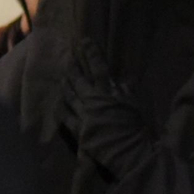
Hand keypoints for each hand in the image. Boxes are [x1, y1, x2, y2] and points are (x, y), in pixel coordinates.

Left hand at [61, 41, 151, 175]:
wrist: (128, 151)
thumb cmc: (136, 128)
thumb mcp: (135, 106)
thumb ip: (127, 92)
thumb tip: (123, 80)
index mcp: (108, 92)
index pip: (98, 68)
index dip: (91, 53)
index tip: (85, 41)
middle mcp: (92, 101)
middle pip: (80, 80)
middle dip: (74, 68)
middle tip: (69, 59)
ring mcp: (83, 115)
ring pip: (70, 96)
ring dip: (66, 86)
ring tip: (63, 78)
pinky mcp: (79, 130)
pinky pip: (67, 118)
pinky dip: (62, 110)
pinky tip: (58, 104)